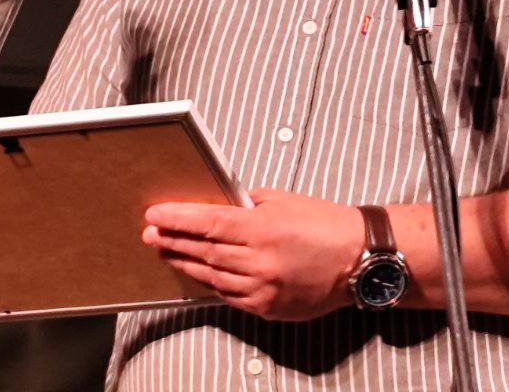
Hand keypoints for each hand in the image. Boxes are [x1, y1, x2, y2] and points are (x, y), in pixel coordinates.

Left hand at [142, 188, 364, 320]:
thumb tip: (219, 206)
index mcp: (262, 229)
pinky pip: (230, 296)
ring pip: (212, 276)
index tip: (155, 214)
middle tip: (151, 234)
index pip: (208, 222)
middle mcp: (259, 261)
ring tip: (167, 253)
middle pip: (204, 251)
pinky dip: (211, 284)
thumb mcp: (283, 200)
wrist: (358, 258)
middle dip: (173, 241)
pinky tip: (199, 274)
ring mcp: (262, 288)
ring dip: (186, 263)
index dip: (177, 218)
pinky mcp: (268, 308)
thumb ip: (247, 205)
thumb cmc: (324, 223)